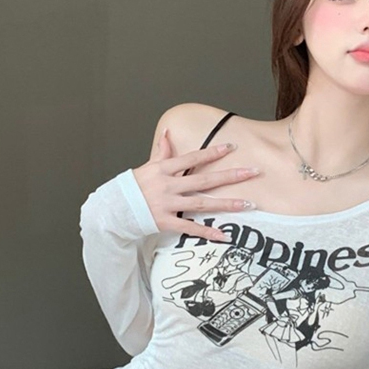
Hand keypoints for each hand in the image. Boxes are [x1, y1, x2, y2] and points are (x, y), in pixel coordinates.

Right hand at [132, 128, 259, 241]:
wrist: (115, 210)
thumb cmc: (132, 187)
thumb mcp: (147, 167)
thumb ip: (161, 152)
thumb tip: (167, 133)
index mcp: (164, 169)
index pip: (192, 158)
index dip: (212, 153)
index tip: (232, 147)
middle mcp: (168, 186)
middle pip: (204, 180)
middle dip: (231, 176)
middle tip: (253, 172)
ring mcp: (168, 205)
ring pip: (202, 204)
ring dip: (227, 204)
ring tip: (248, 204)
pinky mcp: (166, 222)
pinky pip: (190, 228)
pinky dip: (207, 232)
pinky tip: (224, 234)